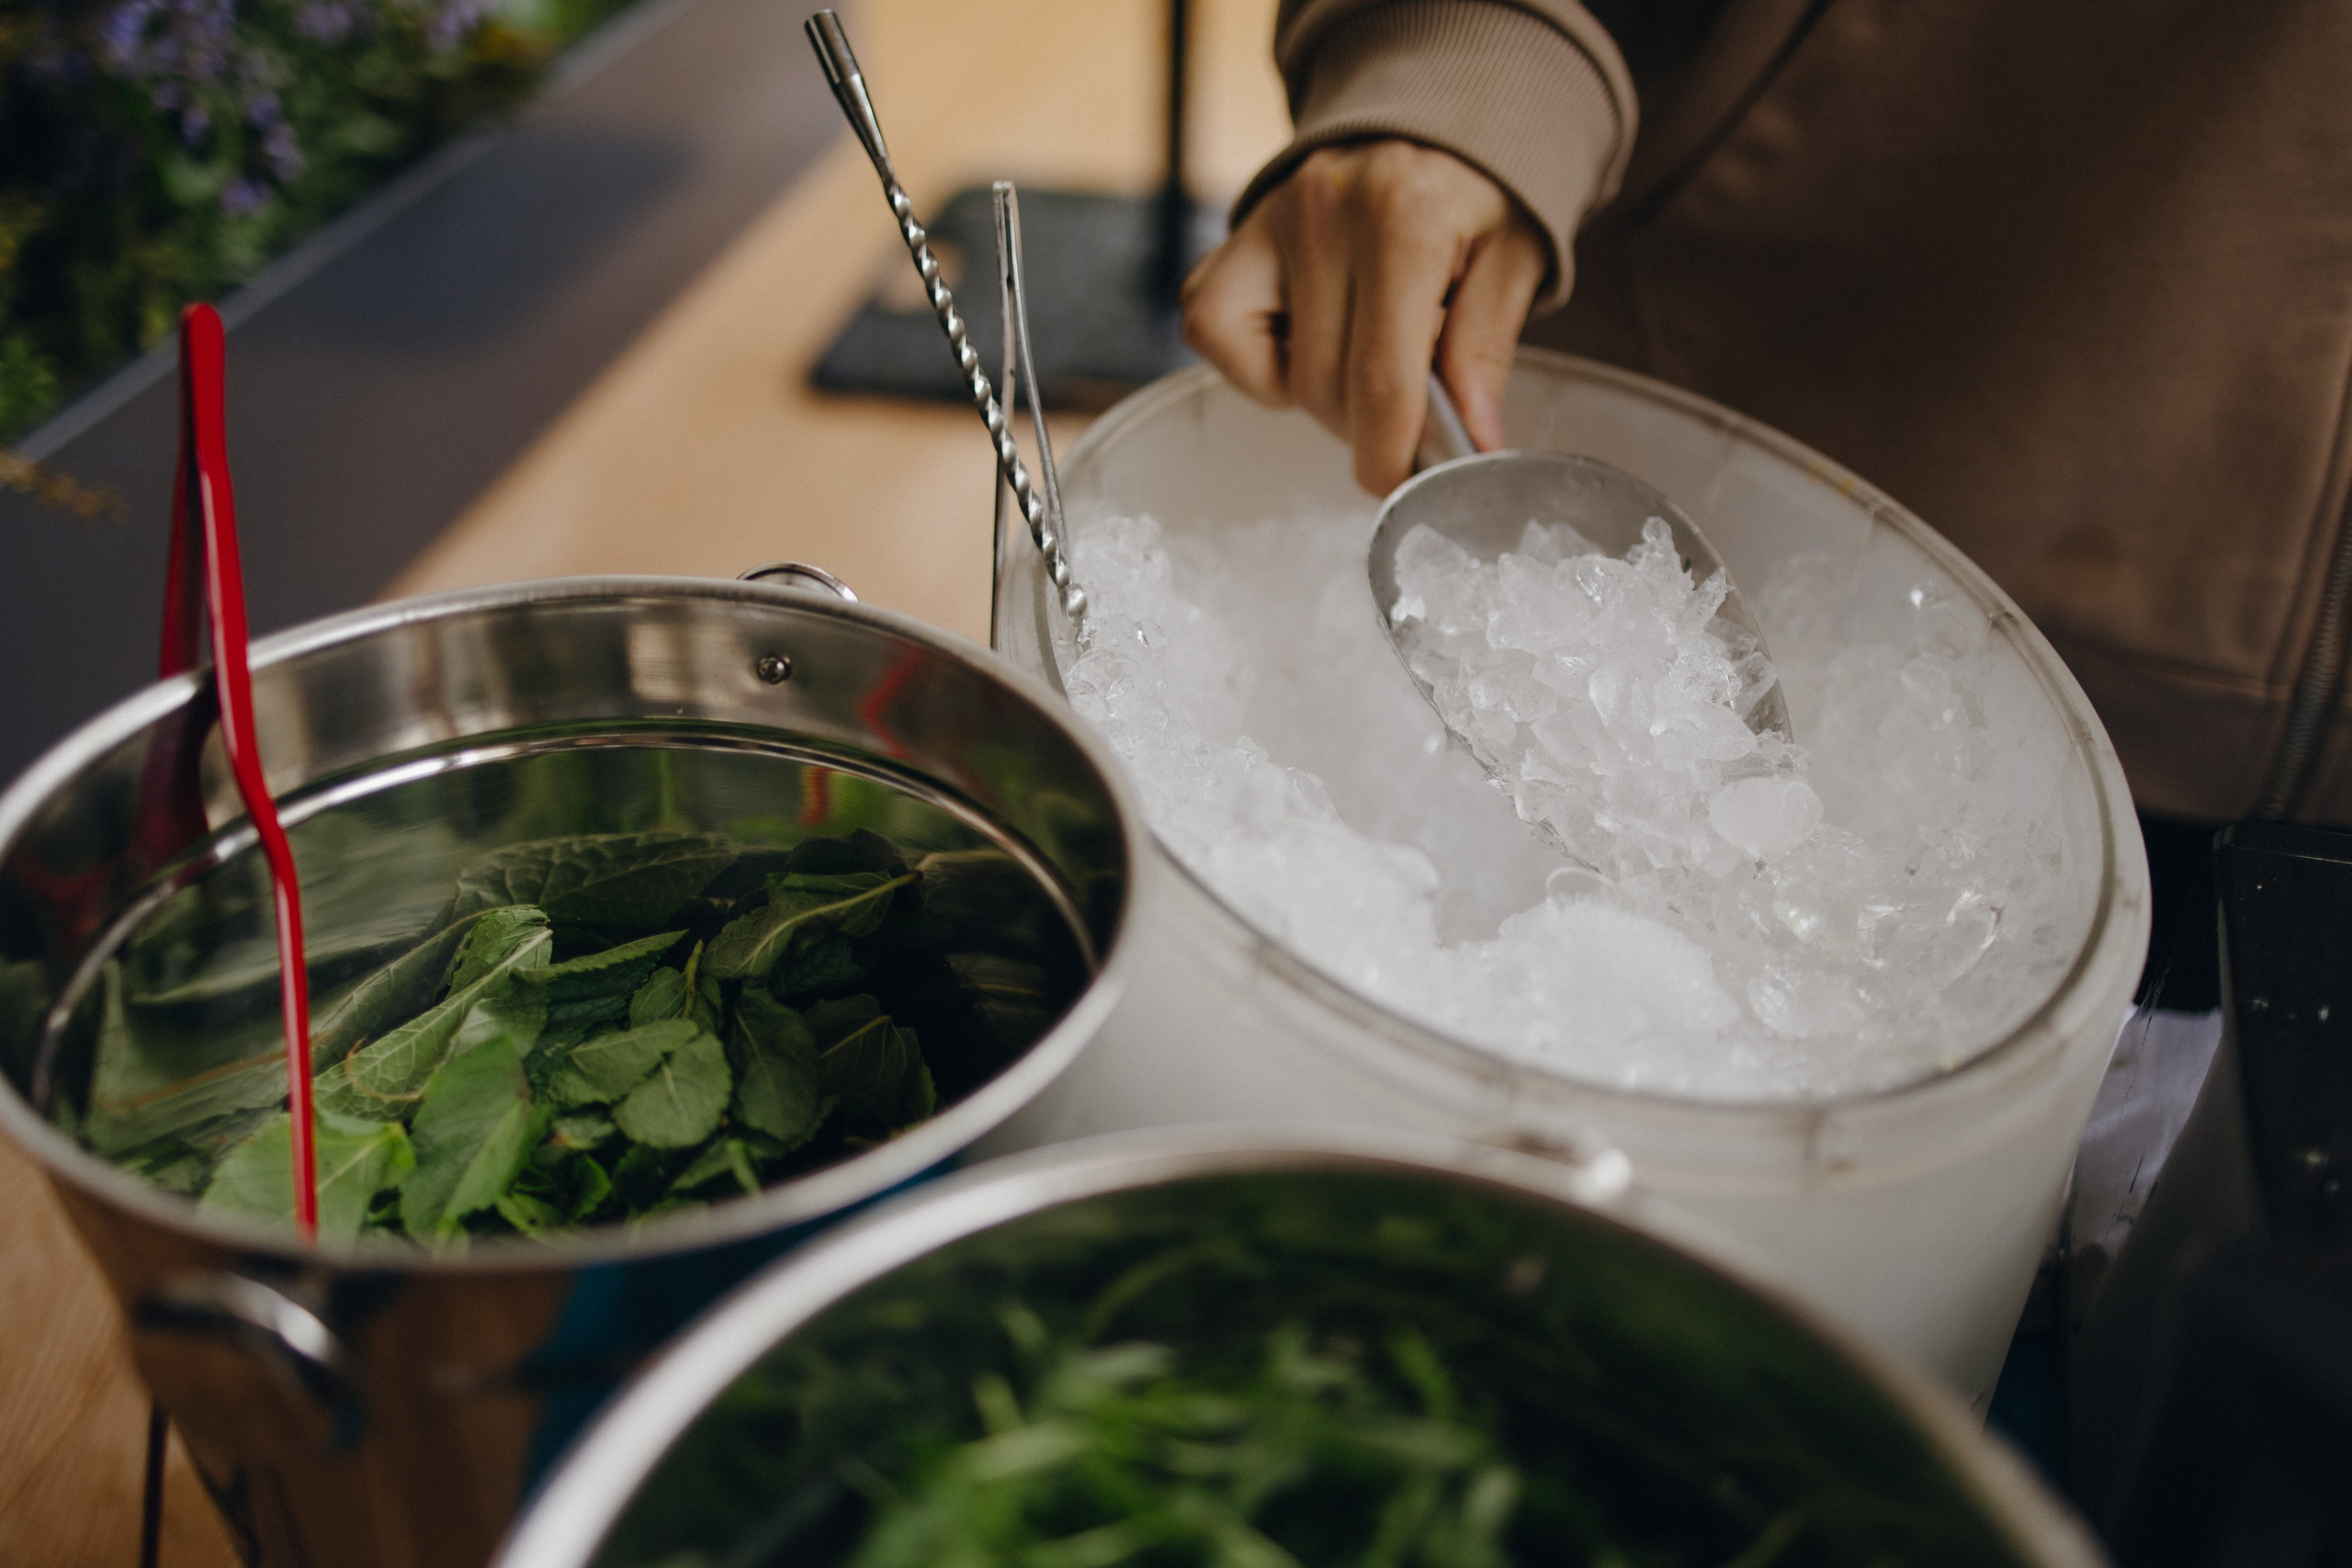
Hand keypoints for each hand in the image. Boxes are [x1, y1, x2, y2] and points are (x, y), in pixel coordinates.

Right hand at [1180, 140, 1549, 494]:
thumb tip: (1470, 448)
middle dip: (1372, 419)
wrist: (1426, 128)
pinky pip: (1216, 338)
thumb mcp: (1510, 265)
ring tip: (1367, 347)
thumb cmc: (1474, 204)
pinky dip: (1259, 364)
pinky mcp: (1226, 247)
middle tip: (1410, 391)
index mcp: (1404, 217)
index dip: (1390, 454)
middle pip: (1328, 388)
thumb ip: (1484, 353)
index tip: (1403, 485)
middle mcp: (1321, 211)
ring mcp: (1263, 224)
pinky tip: (1306, 335)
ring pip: (1279, 378)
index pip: (1381, 378)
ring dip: (1326, 392)